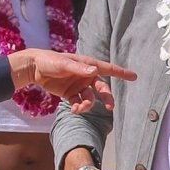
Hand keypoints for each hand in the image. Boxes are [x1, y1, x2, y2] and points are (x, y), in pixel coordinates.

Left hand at [12, 49, 136, 111]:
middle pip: (101, 88)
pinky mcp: (70, 94)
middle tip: (110, 107)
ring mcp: (79, 85)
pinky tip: (73, 109)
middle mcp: (86, 76)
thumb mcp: (64, 63)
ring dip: (87, 105)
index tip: (134, 76)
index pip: (108, 68)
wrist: (34, 68)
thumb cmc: (50, 60)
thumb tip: (95, 71)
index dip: (121, 72)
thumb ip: (79, 69)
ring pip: (90, 98)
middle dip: (106, 97)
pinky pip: (79, 103)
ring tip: (78, 109)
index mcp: (88, 65)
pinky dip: (78, 107)